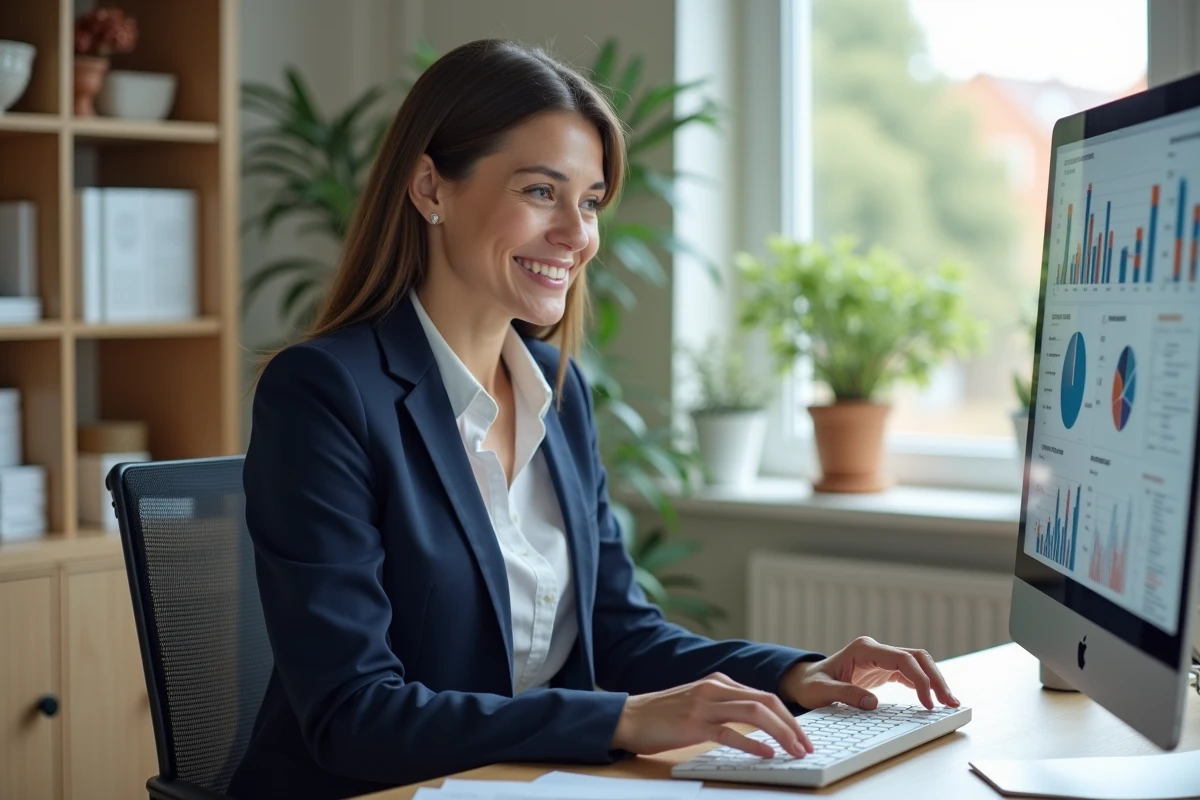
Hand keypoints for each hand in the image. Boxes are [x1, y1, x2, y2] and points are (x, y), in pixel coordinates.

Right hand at [610, 672, 814, 758]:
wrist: (629, 717)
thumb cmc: (663, 715)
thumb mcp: (700, 703)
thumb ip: (726, 706)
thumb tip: (759, 723)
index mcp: (719, 682)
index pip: (764, 696)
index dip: (789, 717)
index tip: (803, 736)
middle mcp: (715, 688)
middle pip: (766, 701)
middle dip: (792, 724)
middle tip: (808, 746)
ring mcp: (704, 705)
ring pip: (754, 713)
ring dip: (781, 733)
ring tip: (796, 751)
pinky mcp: (693, 724)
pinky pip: (729, 733)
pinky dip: (752, 743)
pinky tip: (766, 754)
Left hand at [780, 636, 959, 711]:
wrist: (804, 681)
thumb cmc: (811, 685)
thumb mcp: (821, 691)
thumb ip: (844, 694)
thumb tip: (872, 703)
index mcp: (863, 649)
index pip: (901, 658)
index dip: (919, 678)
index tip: (928, 702)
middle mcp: (875, 650)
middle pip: (916, 657)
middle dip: (935, 678)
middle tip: (950, 702)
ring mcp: (881, 658)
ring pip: (918, 664)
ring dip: (934, 681)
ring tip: (949, 703)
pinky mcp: (884, 669)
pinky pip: (911, 674)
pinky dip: (924, 686)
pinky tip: (934, 700)